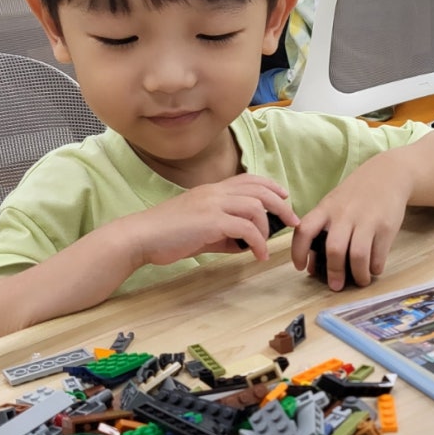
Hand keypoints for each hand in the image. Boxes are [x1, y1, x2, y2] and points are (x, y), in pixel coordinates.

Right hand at [127, 176, 299, 266]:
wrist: (141, 237)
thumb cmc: (167, 235)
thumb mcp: (200, 230)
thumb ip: (224, 233)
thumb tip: (246, 244)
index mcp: (212, 190)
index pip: (249, 179)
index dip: (271, 186)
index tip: (285, 199)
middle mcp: (215, 192)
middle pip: (260, 189)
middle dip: (282, 206)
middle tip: (292, 222)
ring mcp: (213, 204)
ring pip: (256, 207)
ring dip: (267, 228)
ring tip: (265, 245)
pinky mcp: (211, 221)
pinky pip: (246, 228)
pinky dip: (258, 243)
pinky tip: (257, 255)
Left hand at [292, 160, 408, 290]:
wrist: (388, 174)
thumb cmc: (355, 195)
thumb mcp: (333, 205)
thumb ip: (320, 231)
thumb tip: (312, 266)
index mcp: (326, 209)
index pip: (304, 230)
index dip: (298, 252)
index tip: (300, 268)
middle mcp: (345, 214)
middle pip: (334, 248)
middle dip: (334, 272)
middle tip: (336, 286)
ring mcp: (367, 220)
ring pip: (358, 255)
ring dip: (358, 275)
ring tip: (360, 281)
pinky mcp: (386, 226)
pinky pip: (378, 254)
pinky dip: (375, 267)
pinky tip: (373, 268)